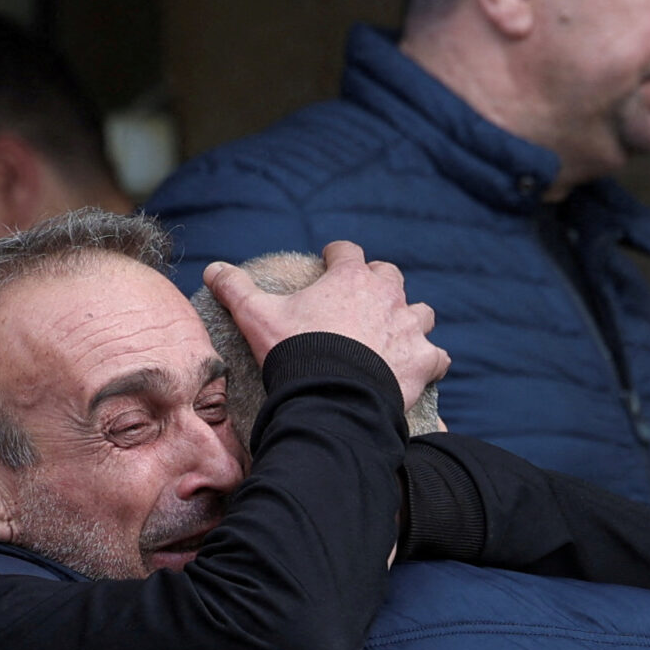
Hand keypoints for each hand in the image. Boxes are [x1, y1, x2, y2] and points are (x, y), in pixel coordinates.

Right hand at [204, 241, 449, 416]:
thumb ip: (236, 289)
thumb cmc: (295, 352)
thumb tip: (212, 269)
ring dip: (409, 321)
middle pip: (390, 276)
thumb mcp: (257, 317)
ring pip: (420, 313)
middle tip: (363, 303)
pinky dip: (429, 361)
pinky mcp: (423, 360)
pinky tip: (421, 369)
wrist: (331, 397)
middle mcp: (386, 295)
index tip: (331, 261)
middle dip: (379, 285)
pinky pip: (437, 356)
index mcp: (350, 277)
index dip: (337, 256)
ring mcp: (409, 327)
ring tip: (394, 336)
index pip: (346, 252)